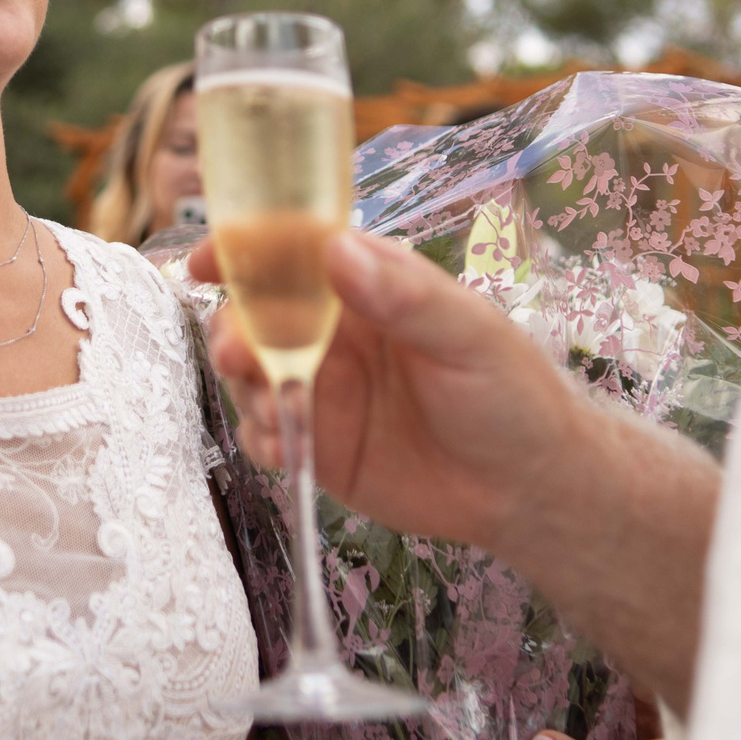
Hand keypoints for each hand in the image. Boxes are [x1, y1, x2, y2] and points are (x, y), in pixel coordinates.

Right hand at [191, 229, 586, 553]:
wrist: (530, 491)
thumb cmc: (512, 394)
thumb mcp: (468, 335)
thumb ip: (403, 294)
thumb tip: (337, 249)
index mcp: (370, 284)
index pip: (295, 250)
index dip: (246, 248)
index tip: (210, 259)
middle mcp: (336, 331)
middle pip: (258, 315)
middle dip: (235, 330)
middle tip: (239, 355)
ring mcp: (324, 388)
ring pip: (252, 375)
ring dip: (246, 387)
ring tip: (274, 408)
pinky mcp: (320, 444)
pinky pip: (268, 434)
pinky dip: (264, 437)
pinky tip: (287, 448)